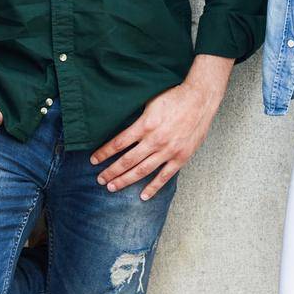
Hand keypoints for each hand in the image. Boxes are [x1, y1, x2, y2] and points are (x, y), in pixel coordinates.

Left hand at [90, 76, 222, 200]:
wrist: (200, 99)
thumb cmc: (174, 97)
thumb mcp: (150, 101)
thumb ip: (136, 115)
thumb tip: (117, 120)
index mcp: (145, 125)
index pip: (118, 143)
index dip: (104, 153)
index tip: (94, 160)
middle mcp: (155, 140)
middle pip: (127, 161)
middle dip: (111, 171)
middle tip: (100, 180)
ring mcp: (168, 150)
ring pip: (142, 170)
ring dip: (125, 180)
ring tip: (112, 187)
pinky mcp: (181, 157)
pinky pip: (164, 176)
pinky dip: (153, 187)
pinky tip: (143, 196)